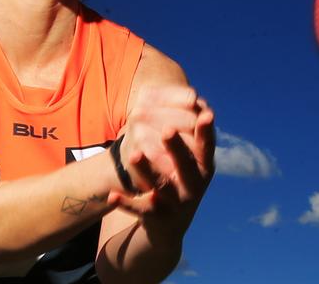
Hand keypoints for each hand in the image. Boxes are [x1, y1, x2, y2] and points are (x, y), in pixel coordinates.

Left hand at [109, 99, 214, 245]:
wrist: (171, 223)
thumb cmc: (181, 175)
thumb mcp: (191, 157)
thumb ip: (190, 129)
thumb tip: (192, 95)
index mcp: (203, 166)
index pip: (206, 146)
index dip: (206, 131)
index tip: (206, 113)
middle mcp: (194, 186)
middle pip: (185, 166)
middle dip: (177, 148)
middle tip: (167, 130)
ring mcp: (176, 203)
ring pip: (161, 186)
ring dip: (147, 171)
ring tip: (134, 154)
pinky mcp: (156, 217)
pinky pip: (139, 209)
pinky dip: (126, 203)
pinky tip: (112, 195)